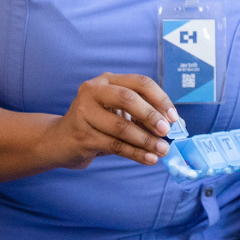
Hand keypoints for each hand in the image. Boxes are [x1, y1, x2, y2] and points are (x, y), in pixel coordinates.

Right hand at [47, 73, 178, 169]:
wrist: (60, 140)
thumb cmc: (97, 125)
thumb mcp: (120, 114)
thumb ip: (145, 116)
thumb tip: (178, 125)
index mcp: (108, 80)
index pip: (140, 83)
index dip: (160, 99)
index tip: (174, 118)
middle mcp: (94, 90)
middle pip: (128, 98)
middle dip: (151, 116)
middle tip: (166, 132)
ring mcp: (84, 112)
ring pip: (121, 126)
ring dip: (145, 140)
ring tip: (162, 151)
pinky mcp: (82, 135)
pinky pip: (114, 145)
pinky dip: (135, 153)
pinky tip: (149, 159)